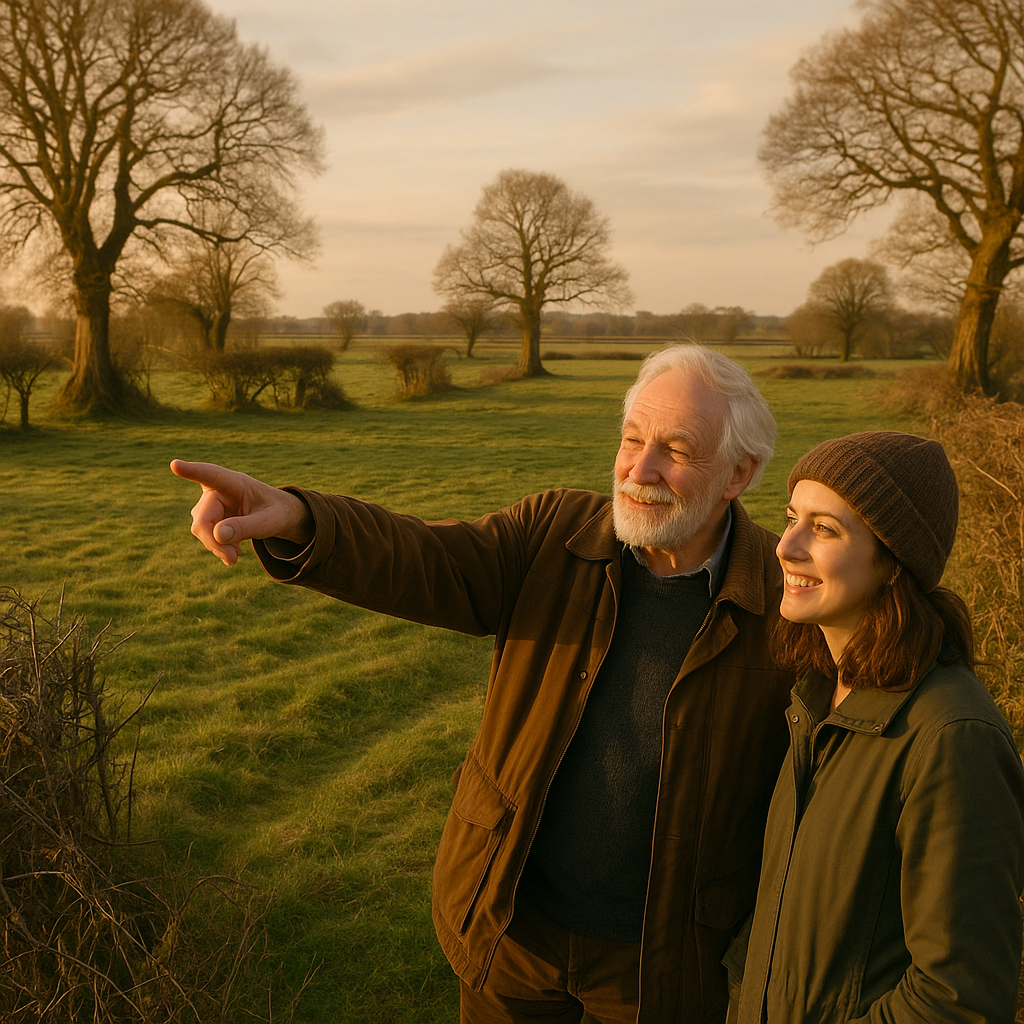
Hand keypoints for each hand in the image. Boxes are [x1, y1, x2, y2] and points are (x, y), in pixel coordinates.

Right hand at [169, 460, 313, 566]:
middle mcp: (217, 490)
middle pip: (203, 519)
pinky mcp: (206, 516)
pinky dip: (217, 547)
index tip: (176, 465)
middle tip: (234, 559)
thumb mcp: (270, 522)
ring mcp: (209, 503)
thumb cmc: (276, 512)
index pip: (211, 475)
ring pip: (200, 529)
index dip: (193, 472)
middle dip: (215, 542)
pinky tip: (231, 551)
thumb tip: (216, 535)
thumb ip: (246, 528)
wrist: (277, 515)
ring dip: (217, 546)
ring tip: (238, 552)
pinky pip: (204, 536)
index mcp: (235, 483)